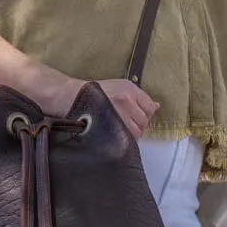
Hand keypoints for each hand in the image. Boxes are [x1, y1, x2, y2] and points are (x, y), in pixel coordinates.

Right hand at [33, 74, 158, 137]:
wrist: (70, 97)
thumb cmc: (93, 94)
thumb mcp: (119, 86)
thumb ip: (138, 98)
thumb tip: (156, 106)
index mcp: (129, 89)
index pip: (150, 108)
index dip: (143, 115)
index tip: (133, 117)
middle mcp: (126, 100)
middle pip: (144, 122)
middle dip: (136, 125)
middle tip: (121, 124)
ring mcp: (118, 114)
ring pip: (136, 133)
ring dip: (129, 134)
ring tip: (115, 130)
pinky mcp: (110, 126)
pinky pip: (126, 139)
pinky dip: (121, 140)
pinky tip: (112, 135)